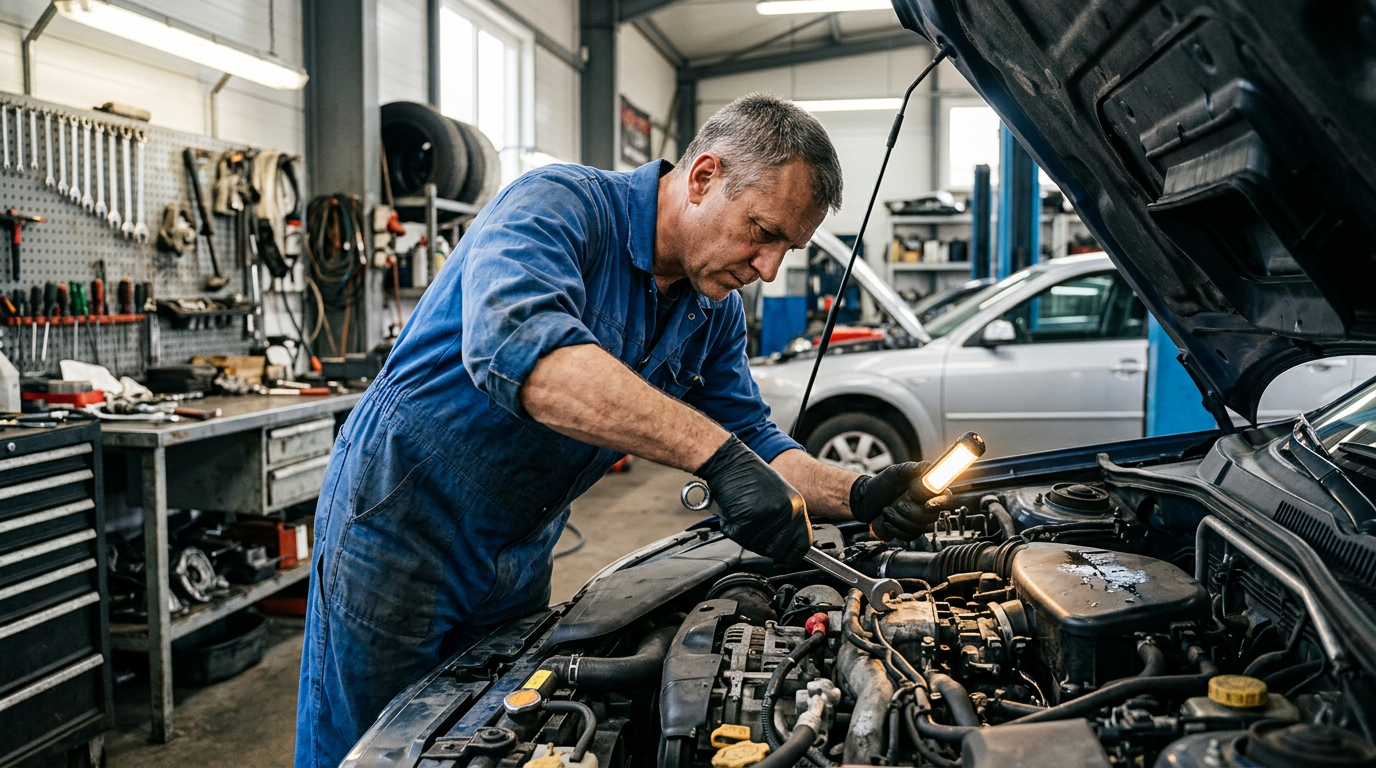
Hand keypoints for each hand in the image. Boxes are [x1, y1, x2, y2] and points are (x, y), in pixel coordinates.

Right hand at [696, 436, 811, 564]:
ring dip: (743, 535)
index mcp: (797, 505)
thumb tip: (783, 543)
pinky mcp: (749, 518)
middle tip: (749, 531)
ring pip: (757, 545)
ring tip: (740, 515)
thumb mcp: (777, 495)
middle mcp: (787, 511)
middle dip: (761, 546)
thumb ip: (784, 519)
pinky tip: (730, 513)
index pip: (803, 543)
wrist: (729, 460)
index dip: (792, 556)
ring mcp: (769, 515)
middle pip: (778, 550)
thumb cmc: (748, 475)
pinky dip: (730, 528)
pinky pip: (738, 536)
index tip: (782, 561)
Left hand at [850, 461, 948, 540]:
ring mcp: (920, 520)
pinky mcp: (911, 531)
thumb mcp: (894, 473)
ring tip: (886, 510)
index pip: (946, 498)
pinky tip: (886, 521)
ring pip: (919, 528)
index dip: (939, 503)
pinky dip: (895, 529)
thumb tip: (926, 466)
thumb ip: (910, 469)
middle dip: (908, 510)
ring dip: (898, 519)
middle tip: (895, 502)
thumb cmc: (882, 484)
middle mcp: (928, 506)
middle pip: (931, 516)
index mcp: (929, 490)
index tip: (926, 504)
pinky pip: (909, 536)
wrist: (867, 500)